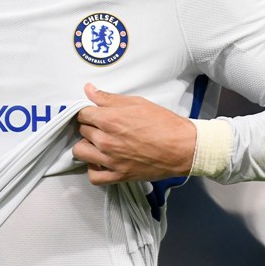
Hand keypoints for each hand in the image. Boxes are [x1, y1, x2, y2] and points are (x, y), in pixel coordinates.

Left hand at [72, 83, 195, 184]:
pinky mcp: (119, 176)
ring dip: (86, 146)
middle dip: (90, 127)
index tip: (94, 114)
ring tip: (97, 143)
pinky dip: (94, 169)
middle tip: (102, 127)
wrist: (184, 148)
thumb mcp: (136, 103)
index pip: (82, 114)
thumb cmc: (164, 123)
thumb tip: (89, 89)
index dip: (88, 112)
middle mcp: (106, 140)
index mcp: (109, 120)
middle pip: (82, 131)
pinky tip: (101, 162)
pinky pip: (93, 176)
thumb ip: (108, 98)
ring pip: (80, 152)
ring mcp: (111, 160)